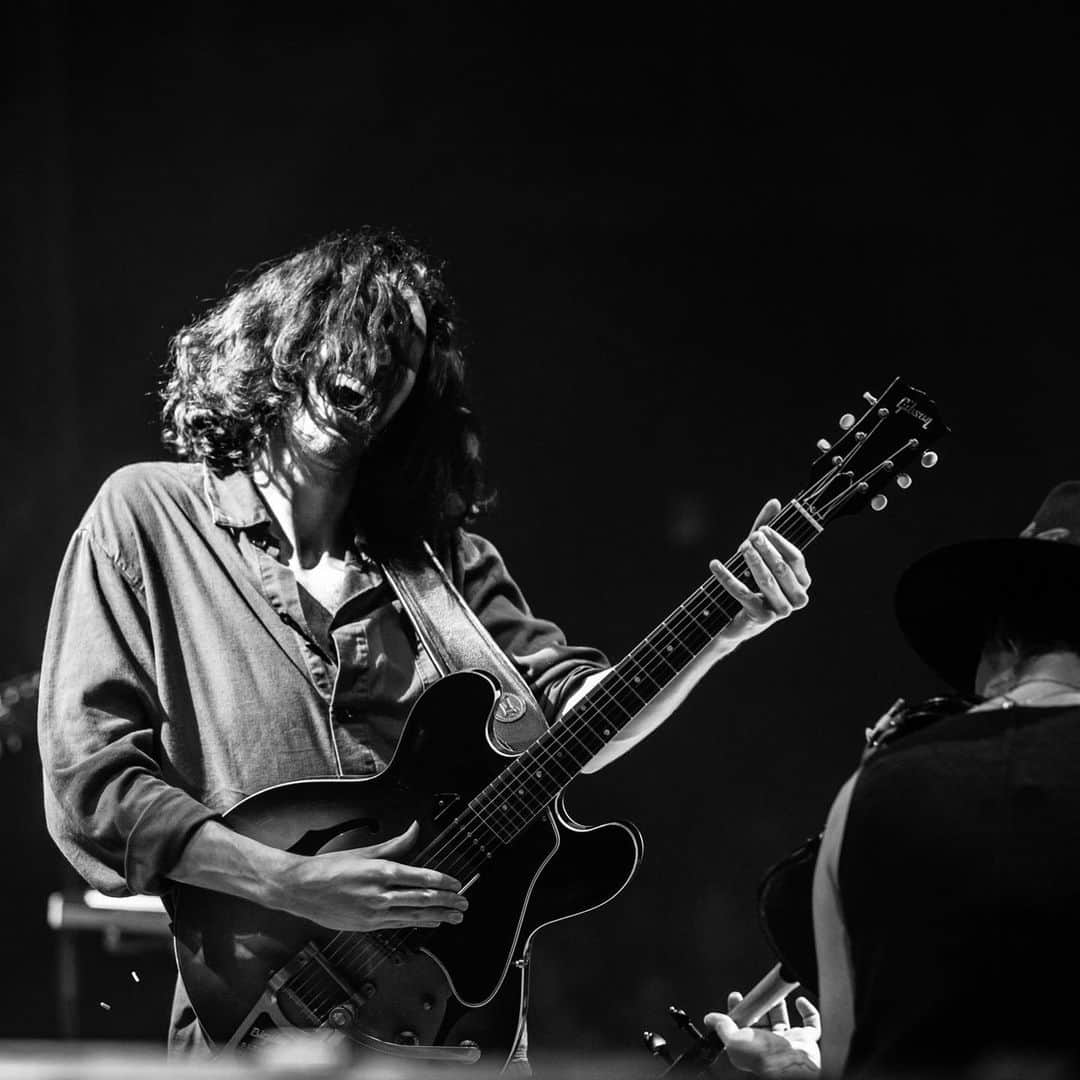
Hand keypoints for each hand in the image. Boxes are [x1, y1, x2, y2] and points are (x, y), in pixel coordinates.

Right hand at [274, 821, 467, 931]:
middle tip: (464, 903)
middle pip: (423, 899)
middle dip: (447, 902)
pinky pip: (399, 924)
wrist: (300, 889)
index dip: (443, 882)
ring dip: (438, 916)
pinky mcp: (367, 926)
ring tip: (455, 917)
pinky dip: (418, 924)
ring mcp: (374, 913)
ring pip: (414, 916)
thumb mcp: (365, 852)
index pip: (422, 878)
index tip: (457, 884)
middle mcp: (380, 894)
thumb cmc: (330, 868)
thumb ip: (395, 844)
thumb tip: (415, 828)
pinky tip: (431, 923)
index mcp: (381, 871)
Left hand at [704, 992, 820, 1077]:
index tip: (736, 996)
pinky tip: (800, 1002)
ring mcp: (791, 1043)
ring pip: (782, 1021)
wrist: (798, 1066)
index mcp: (754, 1049)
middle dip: (757, 1005)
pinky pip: (811, 1024)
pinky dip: (807, 1011)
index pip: (742, 1027)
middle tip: (754, 993)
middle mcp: (771, 1047)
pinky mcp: (808, 1041)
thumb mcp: (738, 1042)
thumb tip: (710, 1019)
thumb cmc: (769, 1060)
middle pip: (762, 1022)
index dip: (738, 1010)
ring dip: (778, 1005)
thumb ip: (724, 1029)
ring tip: (774, 994)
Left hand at [709, 499, 810, 648]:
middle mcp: (797, 598)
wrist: (736, 618)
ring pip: (767, 581)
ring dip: (752, 562)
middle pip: (782, 568)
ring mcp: (781, 611)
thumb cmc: (752, 582)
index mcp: (802, 581)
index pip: (795, 558)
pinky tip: (715, 564)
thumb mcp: (759, 554)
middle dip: (765, 550)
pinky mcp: (761, 618)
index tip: (762, 529)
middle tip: (750, 537)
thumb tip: (774, 502)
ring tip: (741, 547)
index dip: (779, 542)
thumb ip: (767, 529)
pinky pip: (744, 593)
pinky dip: (727, 577)